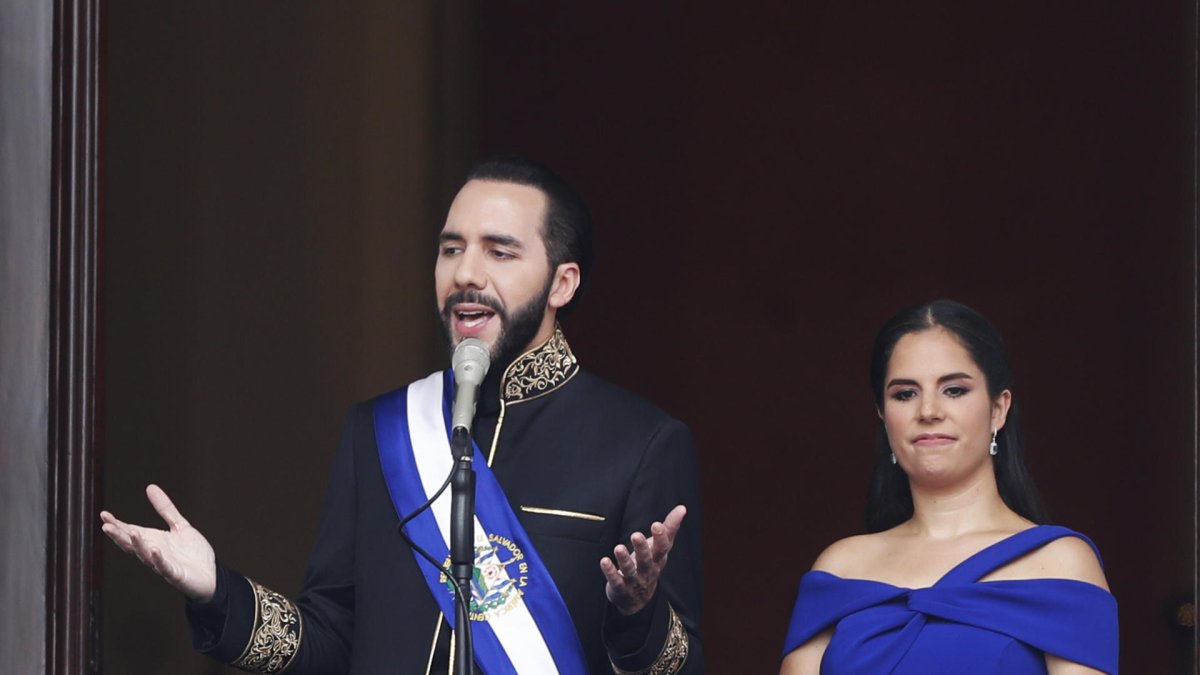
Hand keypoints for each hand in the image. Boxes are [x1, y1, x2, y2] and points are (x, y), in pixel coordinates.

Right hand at [99, 484, 216, 602]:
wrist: (211, 574)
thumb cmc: (193, 552)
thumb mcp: (179, 525)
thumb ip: (165, 509)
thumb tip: (150, 487)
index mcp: (153, 541)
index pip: (130, 532)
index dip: (117, 524)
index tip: (104, 514)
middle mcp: (154, 553)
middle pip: (132, 544)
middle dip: (119, 536)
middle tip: (105, 526)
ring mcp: (163, 565)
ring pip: (146, 556)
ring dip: (138, 545)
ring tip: (131, 532)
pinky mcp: (175, 575)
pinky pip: (165, 568)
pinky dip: (159, 560)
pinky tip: (154, 550)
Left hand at [600, 504, 686, 615]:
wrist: (638, 599)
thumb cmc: (650, 564)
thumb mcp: (660, 547)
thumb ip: (670, 528)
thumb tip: (682, 508)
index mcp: (658, 559)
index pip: (662, 548)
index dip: (660, 538)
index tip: (657, 525)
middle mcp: (648, 570)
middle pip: (646, 560)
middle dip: (642, 548)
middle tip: (636, 535)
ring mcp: (634, 580)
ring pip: (630, 571)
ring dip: (624, 559)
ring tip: (618, 548)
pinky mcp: (620, 588)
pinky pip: (615, 580)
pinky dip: (610, 572)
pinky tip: (604, 561)